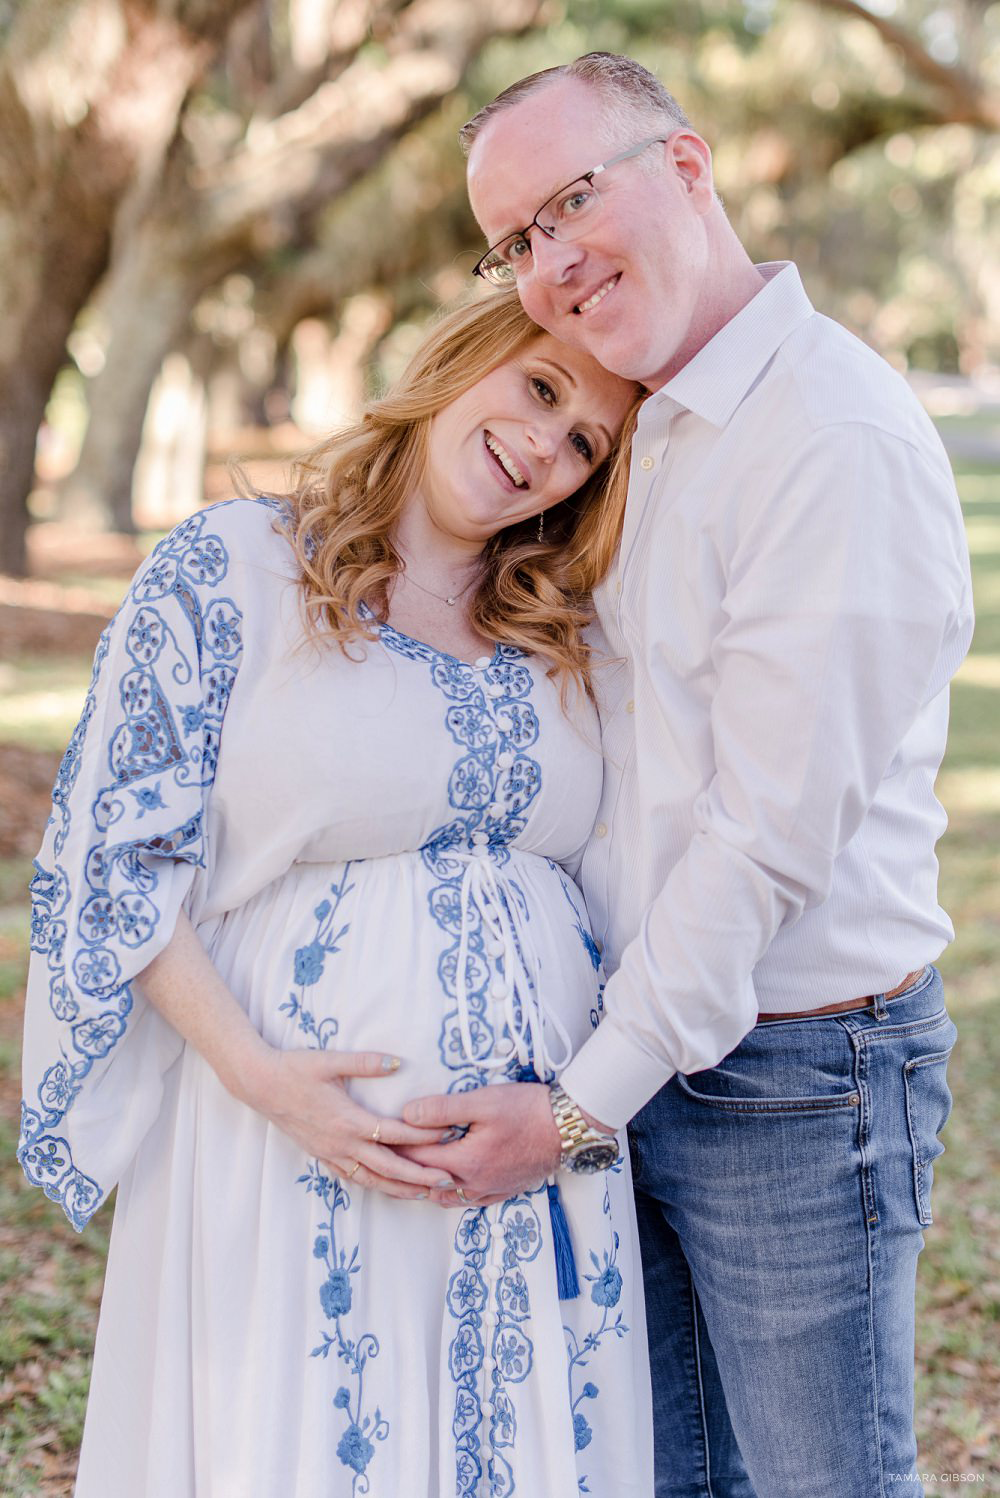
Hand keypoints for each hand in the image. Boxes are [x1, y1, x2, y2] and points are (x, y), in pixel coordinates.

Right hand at [238, 1047, 457, 1200]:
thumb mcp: (331, 1060)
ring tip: (425, 1193)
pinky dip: (373, 1185)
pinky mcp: (321, 1156)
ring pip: (371, 1179)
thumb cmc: (295, 1069)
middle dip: (420, 1175)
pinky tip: (386, 1187)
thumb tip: (398, 1063)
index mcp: (348, 1120)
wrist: (260, 1085)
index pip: (394, 1133)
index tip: (447, 1136)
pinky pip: (352, 1177)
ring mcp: (330, 1153)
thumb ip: (367, 1062)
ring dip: (399, 1188)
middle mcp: (342, 1143)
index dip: (423, 1136)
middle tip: (448, 1181)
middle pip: (389, 1167)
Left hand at [396, 1083, 563, 1207]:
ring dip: (424, 1185)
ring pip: (445, 1198)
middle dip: (402, 1170)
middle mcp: (475, 1184)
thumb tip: (406, 1115)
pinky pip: (467, 1201)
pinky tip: (445, 1184)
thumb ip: (442, 1109)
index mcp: (467, 1162)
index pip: (417, 1159)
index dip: (393, 1148)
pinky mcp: (503, 1191)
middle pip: (426, 1183)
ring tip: (407, 1170)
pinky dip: (449, 1194)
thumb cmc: (528, 1110)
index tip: (375, 1138)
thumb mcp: (483, 1101)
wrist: (570, 1128)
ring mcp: (490, 1191)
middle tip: (381, 1157)